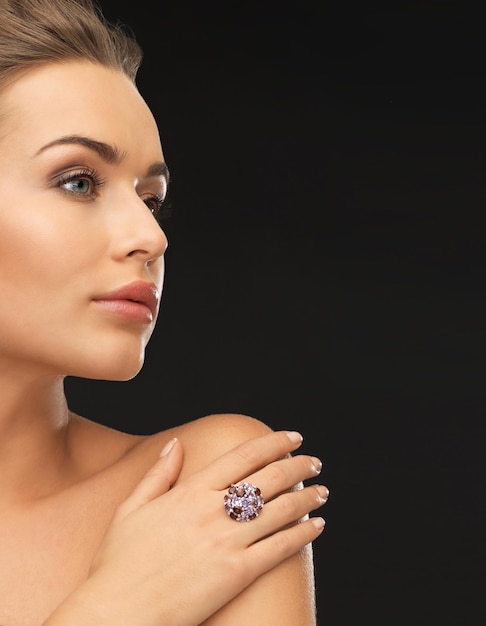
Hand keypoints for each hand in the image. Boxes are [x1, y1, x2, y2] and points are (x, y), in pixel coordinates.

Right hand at [45, 430, 326, 625]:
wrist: (117, 613)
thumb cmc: (118, 563)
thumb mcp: (131, 509)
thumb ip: (158, 473)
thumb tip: (176, 443)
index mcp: (190, 491)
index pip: (243, 456)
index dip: (273, 442)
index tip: (292, 437)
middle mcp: (212, 511)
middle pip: (270, 478)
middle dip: (298, 465)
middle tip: (314, 463)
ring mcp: (227, 542)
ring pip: (281, 510)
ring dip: (307, 497)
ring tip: (322, 492)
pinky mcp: (237, 574)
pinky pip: (279, 548)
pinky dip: (303, 533)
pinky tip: (317, 526)